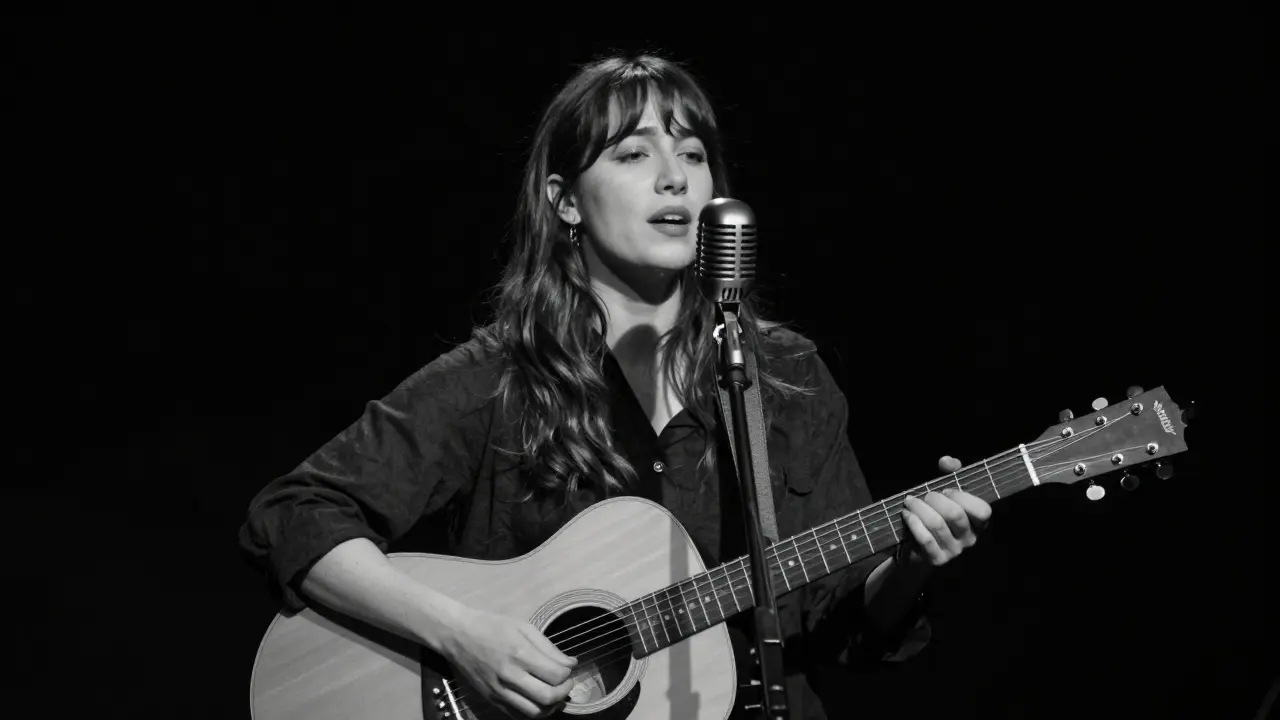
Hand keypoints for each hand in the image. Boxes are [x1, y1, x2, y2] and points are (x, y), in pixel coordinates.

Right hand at [440, 608, 576, 717]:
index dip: (568, 674)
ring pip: (534, 713)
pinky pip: (517, 715)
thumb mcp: (524, 627)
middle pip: (548, 698)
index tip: (568, 668)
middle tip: (566, 683)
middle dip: (564, 692)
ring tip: (554, 694)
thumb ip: (549, 648)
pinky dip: (532, 712)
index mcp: (520, 654)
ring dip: (551, 707)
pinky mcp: (492, 700)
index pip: (555, 675)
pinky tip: (536, 700)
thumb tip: (570, 664)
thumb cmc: (492, 626)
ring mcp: (499, 691)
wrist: (457, 635)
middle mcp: (510, 676)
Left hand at [898, 455, 992, 567]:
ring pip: (937, 524)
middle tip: (924, 495)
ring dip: (919, 508)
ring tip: (910, 501)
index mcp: (978, 523)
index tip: (946, 490)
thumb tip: (947, 461)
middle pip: (955, 514)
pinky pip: (925, 538)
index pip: (983, 510)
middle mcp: (970, 539)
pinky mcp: (937, 559)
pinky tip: (907, 515)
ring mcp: (954, 551)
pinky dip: (913, 522)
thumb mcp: (946, 492)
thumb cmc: (935, 515)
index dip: (962, 496)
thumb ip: (951, 472)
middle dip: (935, 499)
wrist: (917, 549)